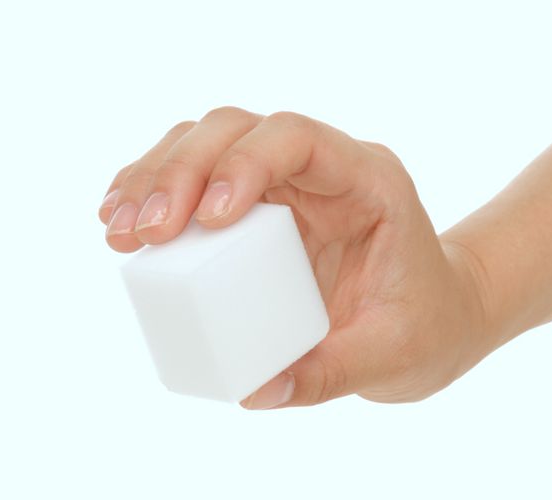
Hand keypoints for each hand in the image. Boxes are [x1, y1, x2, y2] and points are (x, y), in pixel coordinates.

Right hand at [99, 107, 492, 408]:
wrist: (435, 318)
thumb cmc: (425, 326)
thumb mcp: (391, 355)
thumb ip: (329, 373)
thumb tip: (253, 392)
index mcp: (370, 181)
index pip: (299, 137)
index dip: (245, 161)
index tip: (207, 218)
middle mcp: (325, 170)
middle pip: (238, 129)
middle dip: (181, 170)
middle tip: (143, 231)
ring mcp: (290, 184)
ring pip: (208, 143)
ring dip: (155, 177)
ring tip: (116, 230)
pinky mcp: (262, 209)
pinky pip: (201, 180)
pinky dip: (158, 194)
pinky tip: (125, 228)